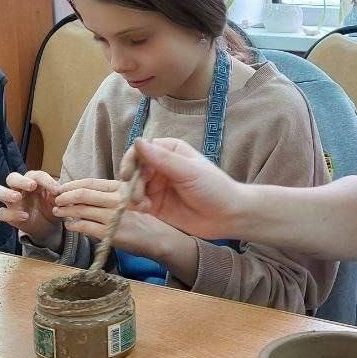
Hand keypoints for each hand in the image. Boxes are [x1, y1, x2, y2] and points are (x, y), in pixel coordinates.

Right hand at [0, 170, 60, 244]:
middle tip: (32, 185)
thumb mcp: (59, 201)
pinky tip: (25, 216)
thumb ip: (59, 195)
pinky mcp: (8, 214)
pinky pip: (1, 212)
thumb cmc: (52, 207)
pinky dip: (11, 214)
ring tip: (17, 197)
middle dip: (21, 180)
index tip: (57, 190)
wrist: (49, 225)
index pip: (36, 175)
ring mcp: (11, 200)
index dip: (46, 181)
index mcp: (33, 180)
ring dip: (6, 193)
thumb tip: (61, 191)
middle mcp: (19, 188)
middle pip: (12, 178)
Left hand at [53, 177, 182, 258]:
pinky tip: (70, 225)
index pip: (90, 183)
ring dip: (65, 211)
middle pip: (82, 194)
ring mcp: (112, 217)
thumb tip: (86, 194)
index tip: (62, 187)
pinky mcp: (109, 233)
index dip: (72, 184)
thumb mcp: (130, 200)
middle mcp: (115, 200)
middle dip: (64, 197)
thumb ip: (111, 196)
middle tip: (56, 200)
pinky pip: (84, 227)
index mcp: (120, 189)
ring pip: (80, 210)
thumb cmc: (144, 219)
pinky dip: (73, 225)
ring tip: (58, 211)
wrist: (158, 238)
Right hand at [120, 137, 245, 239]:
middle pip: (133, 169)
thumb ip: (163, 159)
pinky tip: (144, 209)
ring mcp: (157, 186)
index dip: (131, 160)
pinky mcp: (155, 206)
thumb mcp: (190, 171)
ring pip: (132, 186)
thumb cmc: (215, 188)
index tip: (127, 174)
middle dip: (131, 181)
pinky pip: (136, 203)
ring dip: (131, 194)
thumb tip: (137, 141)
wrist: (228, 216)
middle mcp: (160, 166)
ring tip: (143, 204)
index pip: (141, 149)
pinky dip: (134, 205)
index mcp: (170, 150)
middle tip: (137, 195)